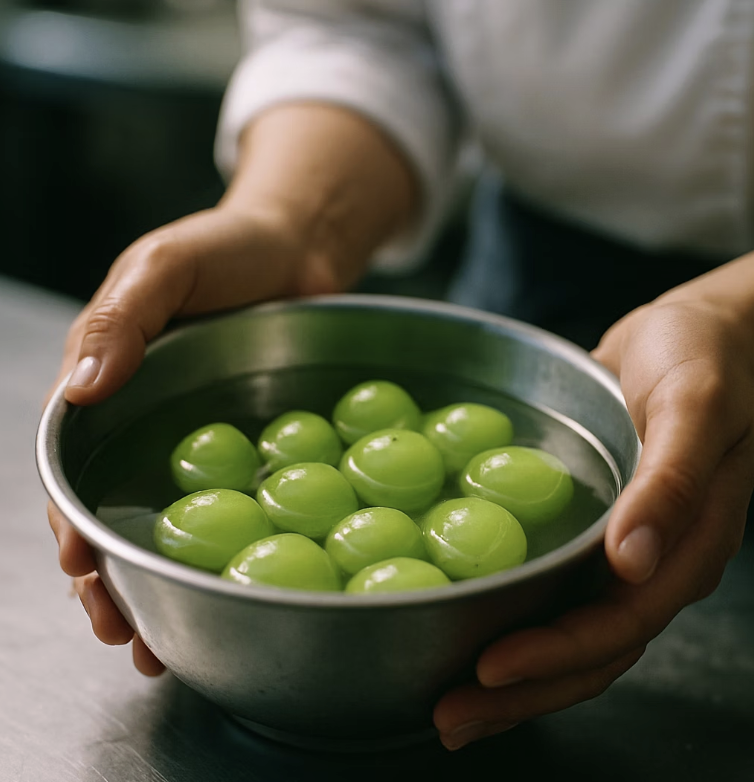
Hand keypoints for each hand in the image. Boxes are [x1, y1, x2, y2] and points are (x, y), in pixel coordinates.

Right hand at [45, 104, 417, 674]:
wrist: (299, 250)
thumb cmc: (227, 248)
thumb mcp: (165, 265)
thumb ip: (121, 316)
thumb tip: (82, 390)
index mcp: (109, 389)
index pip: (74, 468)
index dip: (72, 522)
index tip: (82, 568)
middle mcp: (146, 429)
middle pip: (113, 515)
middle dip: (110, 579)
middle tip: (120, 631)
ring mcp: (201, 449)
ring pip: (168, 530)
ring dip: (158, 588)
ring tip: (157, 645)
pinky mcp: (252, 455)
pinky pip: (235, 513)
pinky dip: (224, 558)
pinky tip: (228, 598)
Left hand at [434, 284, 753, 748]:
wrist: (701, 334)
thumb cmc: (706, 359)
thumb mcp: (694, 406)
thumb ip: (672, 481)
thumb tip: (632, 560)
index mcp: (685, 547)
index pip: (618, 625)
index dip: (555, 655)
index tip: (487, 670)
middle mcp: (653, 565)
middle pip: (589, 652)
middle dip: (521, 692)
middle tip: (447, 718)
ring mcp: (624, 554)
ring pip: (570, 635)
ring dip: (514, 676)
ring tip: (449, 703)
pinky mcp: (595, 533)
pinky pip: (556, 591)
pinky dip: (515, 620)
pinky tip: (472, 628)